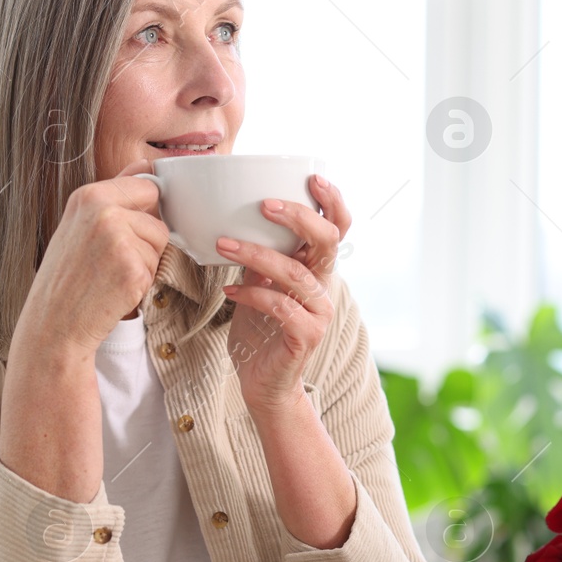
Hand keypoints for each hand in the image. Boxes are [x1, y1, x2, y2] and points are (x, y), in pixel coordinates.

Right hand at [14, 158, 166, 359]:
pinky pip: (157, 268)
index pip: (146, 186)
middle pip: (157, 217)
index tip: (123, 234)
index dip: (142, 213)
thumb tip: (148, 165)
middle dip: (145, 241)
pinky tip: (115, 290)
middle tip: (111, 261)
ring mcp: (118, 238)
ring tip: (110, 276)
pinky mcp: (132, 267)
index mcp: (89, 195)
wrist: (53, 324)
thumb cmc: (67, 277)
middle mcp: (103, 211)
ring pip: (160, 243)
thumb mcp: (81, 224)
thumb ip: (116, 194)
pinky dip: (142, 283)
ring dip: (144, 263)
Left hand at [220, 174, 351, 416]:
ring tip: (224, 244)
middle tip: (264, 204)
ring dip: (257, 255)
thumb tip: (238, 220)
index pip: (337, 229)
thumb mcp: (258, 284)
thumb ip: (260, 257)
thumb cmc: (260, 331)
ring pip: (295, 273)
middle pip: (327, 241)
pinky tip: (231, 291)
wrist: (263, 383)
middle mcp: (324, 287)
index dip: (332, 202)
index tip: (313, 178)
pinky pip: (281, 306)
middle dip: (299, 217)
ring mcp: (319, 313)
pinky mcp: (306, 336)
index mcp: (316, 270)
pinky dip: (252, 294)